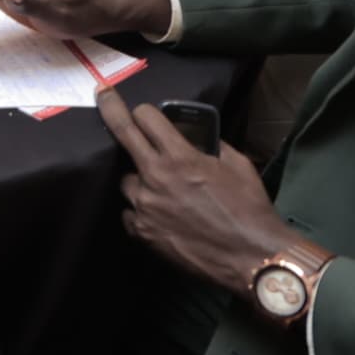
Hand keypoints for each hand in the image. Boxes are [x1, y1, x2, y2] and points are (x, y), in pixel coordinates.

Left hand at [99, 87, 298, 301]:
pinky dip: (142, 210)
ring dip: (140, 180)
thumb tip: (197, 138)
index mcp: (179, 157)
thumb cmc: (249, 209)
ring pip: (127, 181)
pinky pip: (131, 212)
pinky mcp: (141, 232)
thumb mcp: (237, 165)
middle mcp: (154, 177)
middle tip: (103, 97)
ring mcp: (144, 206)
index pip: (145, 117)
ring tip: (162, 190)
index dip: (146, 111)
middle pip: (122, 133)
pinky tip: (161, 215)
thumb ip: (212, 146)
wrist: (250, 257)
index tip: (143, 112)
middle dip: (111, 109)